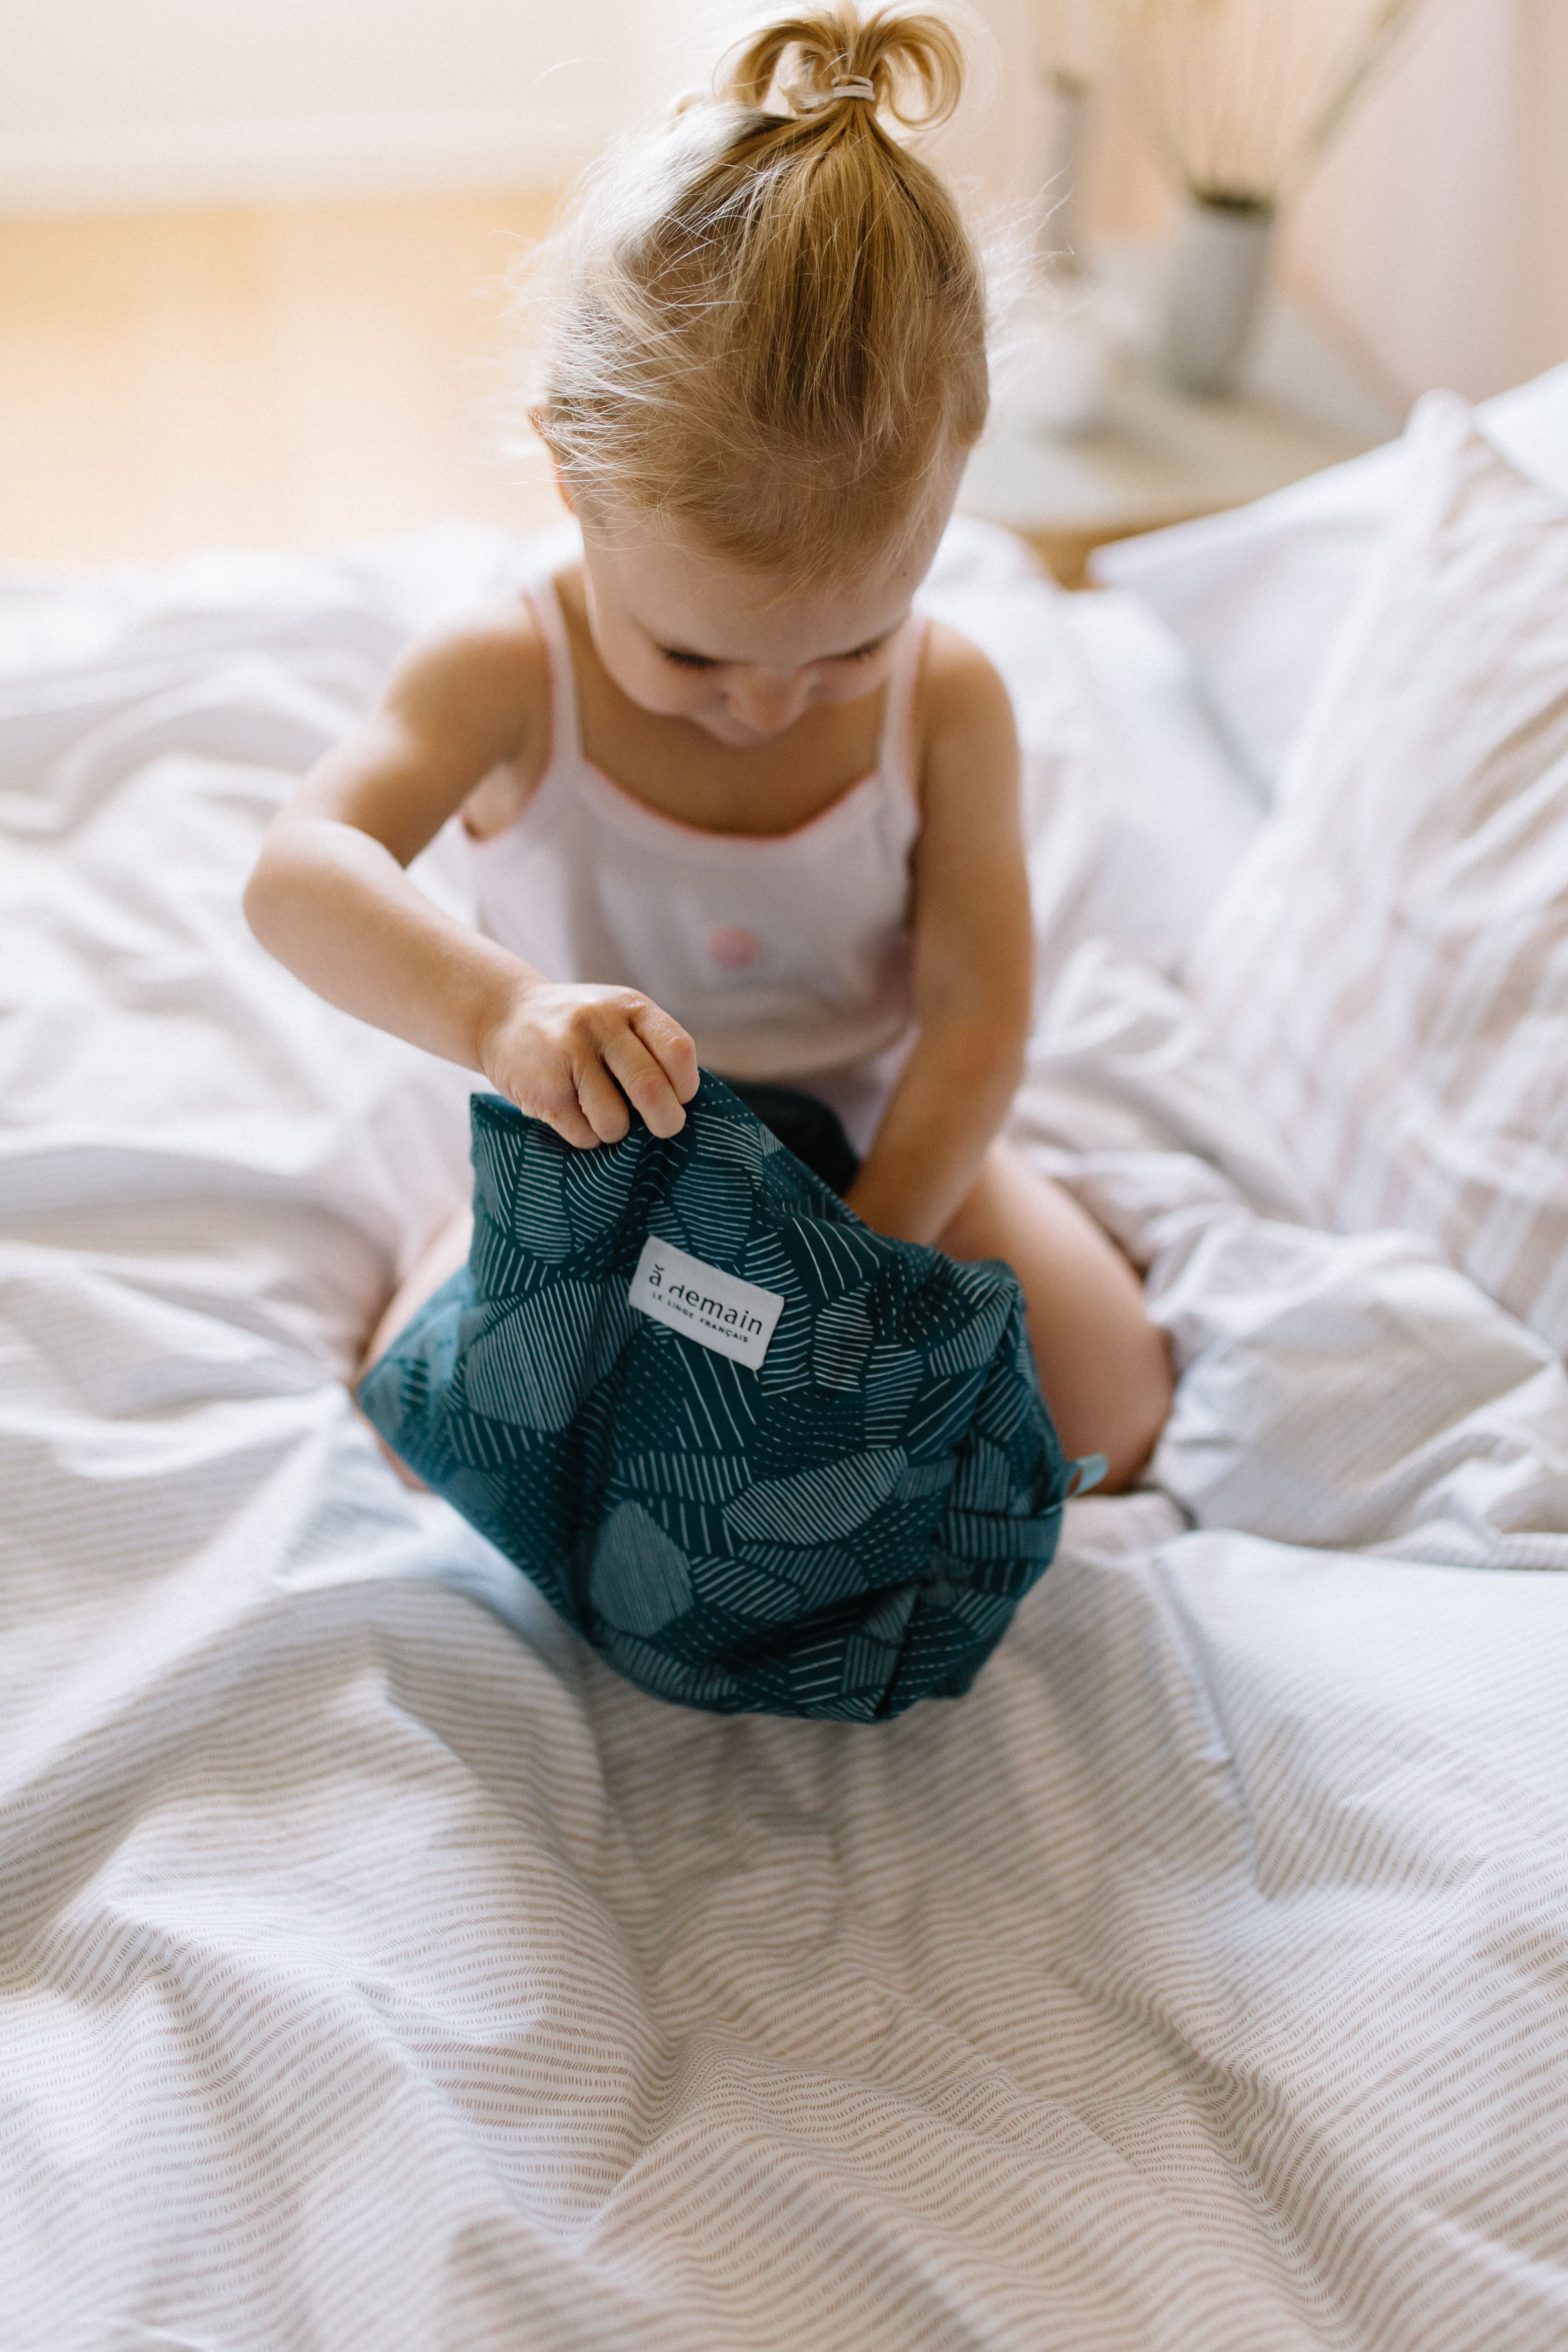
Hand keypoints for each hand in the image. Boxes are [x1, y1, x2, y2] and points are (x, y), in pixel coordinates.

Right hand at [476, 978, 698, 1147]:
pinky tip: (570, 1112)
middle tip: (659, 1128)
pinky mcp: (544, 1089)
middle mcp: (600, 1024)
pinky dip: (585, 1136)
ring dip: (615, 1132)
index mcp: (630, 1006)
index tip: (676, 1098)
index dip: (685, 1087)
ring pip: (615, 1122)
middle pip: (652, 1090)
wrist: (501, 1014)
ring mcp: (569, 1054)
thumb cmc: (576, 1031)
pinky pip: (583, 1134)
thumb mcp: (617, 1019)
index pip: (678, 1052)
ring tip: (599, 1113)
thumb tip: (682, 1110)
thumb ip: (650, 1050)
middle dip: (664, 1122)